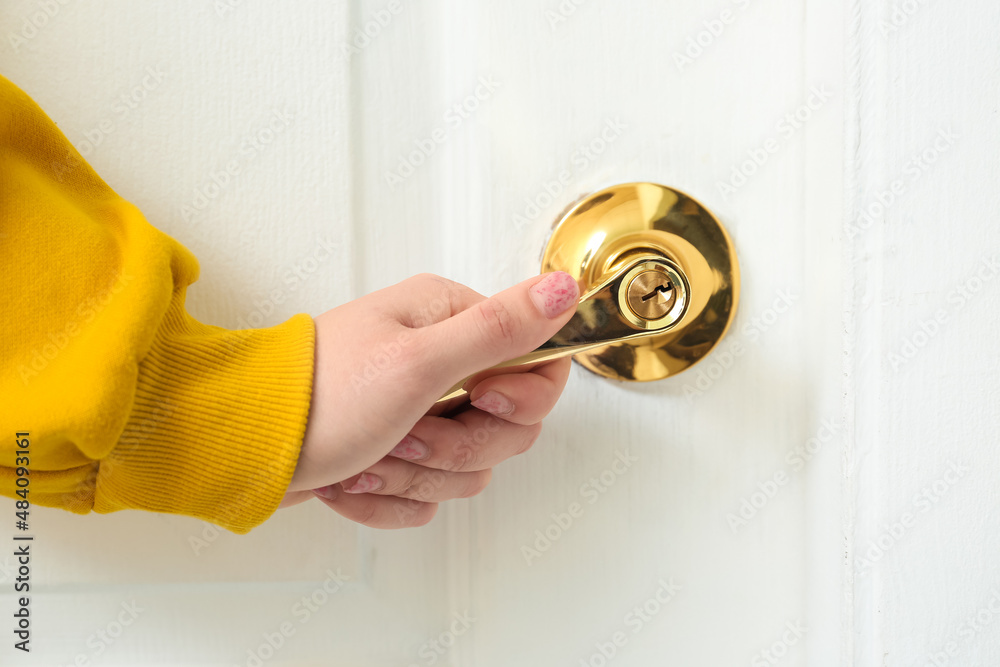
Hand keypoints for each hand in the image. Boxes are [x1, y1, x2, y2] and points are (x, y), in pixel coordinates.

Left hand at [280, 271, 579, 527]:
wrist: (242, 449)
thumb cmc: (318, 395)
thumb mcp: (419, 359)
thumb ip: (501, 329)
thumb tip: (564, 288)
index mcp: (449, 322)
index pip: (536, 365)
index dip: (520, 399)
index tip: (481, 402)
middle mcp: (439, 361)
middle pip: (507, 427)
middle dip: (455, 446)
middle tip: (407, 431)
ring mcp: (418, 410)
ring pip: (468, 467)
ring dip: (415, 473)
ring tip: (370, 453)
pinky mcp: (397, 451)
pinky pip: (427, 492)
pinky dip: (389, 496)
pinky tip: (355, 478)